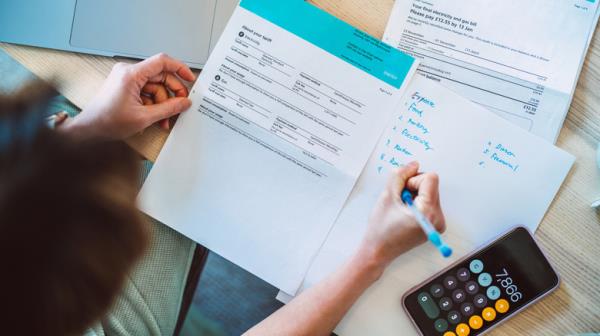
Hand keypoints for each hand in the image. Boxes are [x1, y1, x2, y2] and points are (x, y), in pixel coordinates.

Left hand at [63, 53, 195, 140]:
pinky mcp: (126, 87)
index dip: (179, 68)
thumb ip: (168, 109)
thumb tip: (184, 102)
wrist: (89, 129)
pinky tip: (156, 118)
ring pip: (155, 87)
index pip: (162, 62)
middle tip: (180, 106)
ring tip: (164, 120)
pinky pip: (147, 92)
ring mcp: (126, 79)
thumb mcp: (144, 117)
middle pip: (160, 77)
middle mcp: (128, 72)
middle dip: (171, 94)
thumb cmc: (107, 122)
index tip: (190, 78)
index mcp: (131, 74)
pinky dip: (154, 104)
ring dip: (162, 104)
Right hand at [359, 161, 445, 270]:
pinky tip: (405, 213)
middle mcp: (438, 218)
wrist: (378, 251)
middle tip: (399, 201)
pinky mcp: (434, 225)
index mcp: (428, 212)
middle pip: (432, 185)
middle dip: (414, 187)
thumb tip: (413, 165)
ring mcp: (438, 223)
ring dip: (415, 195)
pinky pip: (429, 203)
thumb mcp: (387, 195)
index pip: (430, 178)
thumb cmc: (380, 228)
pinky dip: (417, 203)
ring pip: (430, 193)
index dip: (413, 180)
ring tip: (401, 208)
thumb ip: (400, 175)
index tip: (402, 193)